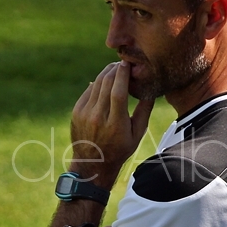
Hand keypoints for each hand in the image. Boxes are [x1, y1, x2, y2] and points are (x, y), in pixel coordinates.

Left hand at [70, 62, 153, 187]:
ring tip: (115, 69)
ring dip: (106, 73)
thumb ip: (144, 111)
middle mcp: (98, 117)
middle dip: (115, 69)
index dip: (123, 74)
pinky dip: (98, 83)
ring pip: (96, 84)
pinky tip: (105, 82)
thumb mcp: (137, 134)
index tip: (128, 64)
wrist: (92, 163)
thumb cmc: (120, 149)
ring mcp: (84, 114)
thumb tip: (150, 88)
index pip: (118, 92)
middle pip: (106, 83)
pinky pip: (89, 91)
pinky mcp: (76, 112)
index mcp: (115, 124)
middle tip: (123, 64)